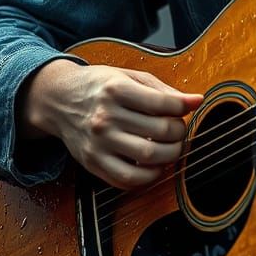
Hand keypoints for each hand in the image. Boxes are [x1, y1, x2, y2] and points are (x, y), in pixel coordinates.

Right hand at [19, 60, 202, 188]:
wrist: (60, 99)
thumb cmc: (101, 86)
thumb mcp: (129, 76)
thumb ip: (163, 89)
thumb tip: (195, 100)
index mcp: (116, 89)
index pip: (161, 103)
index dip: (183, 107)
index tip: (190, 106)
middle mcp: (105, 116)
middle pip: (158, 131)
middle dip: (179, 132)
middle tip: (179, 129)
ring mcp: (98, 142)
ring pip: (146, 156)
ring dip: (170, 154)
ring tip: (172, 147)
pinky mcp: (92, 163)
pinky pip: (127, 179)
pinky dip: (149, 176)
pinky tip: (155, 165)